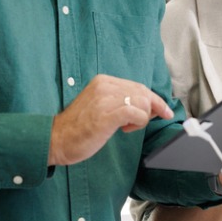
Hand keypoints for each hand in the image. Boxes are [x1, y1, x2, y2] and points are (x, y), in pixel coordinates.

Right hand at [49, 75, 172, 165]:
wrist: (56, 139)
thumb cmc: (78, 128)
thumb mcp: (99, 105)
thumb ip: (119, 101)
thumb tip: (147, 105)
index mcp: (103, 81)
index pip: (138, 86)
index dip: (155, 99)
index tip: (165, 110)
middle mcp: (104, 86)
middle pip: (143, 92)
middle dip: (154, 108)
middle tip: (150, 120)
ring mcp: (105, 99)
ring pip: (142, 103)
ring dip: (142, 118)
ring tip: (127, 127)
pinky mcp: (106, 114)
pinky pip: (137, 114)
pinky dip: (138, 123)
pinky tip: (125, 129)